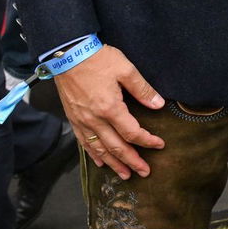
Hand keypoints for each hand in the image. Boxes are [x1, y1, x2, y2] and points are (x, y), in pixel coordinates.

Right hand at [52, 44, 165, 178]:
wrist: (68, 54)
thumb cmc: (98, 59)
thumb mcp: (126, 69)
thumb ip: (142, 90)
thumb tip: (158, 105)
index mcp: (110, 108)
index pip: (132, 133)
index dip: (147, 141)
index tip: (159, 145)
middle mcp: (94, 119)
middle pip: (116, 147)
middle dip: (131, 161)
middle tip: (144, 173)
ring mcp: (82, 121)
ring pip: (99, 149)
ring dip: (113, 164)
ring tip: (125, 175)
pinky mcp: (73, 119)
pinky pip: (84, 143)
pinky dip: (93, 155)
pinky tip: (100, 162)